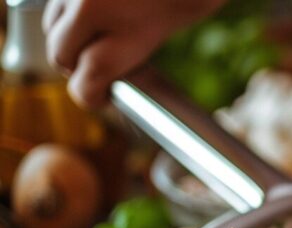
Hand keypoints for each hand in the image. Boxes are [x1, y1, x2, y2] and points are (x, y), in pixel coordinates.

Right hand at [43, 0, 225, 107]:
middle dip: (77, 65)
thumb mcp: (180, 16)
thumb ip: (137, 44)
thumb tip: (106, 68)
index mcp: (129, 31)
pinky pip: (56, 0)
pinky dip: (70, 8)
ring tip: (101, 31)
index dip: (91, 95)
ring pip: (52, 24)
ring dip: (69, 34)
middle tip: (99, 67)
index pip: (87, 81)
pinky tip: (100, 7)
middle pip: (60, 54)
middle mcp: (92, 7)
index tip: (100, 96)